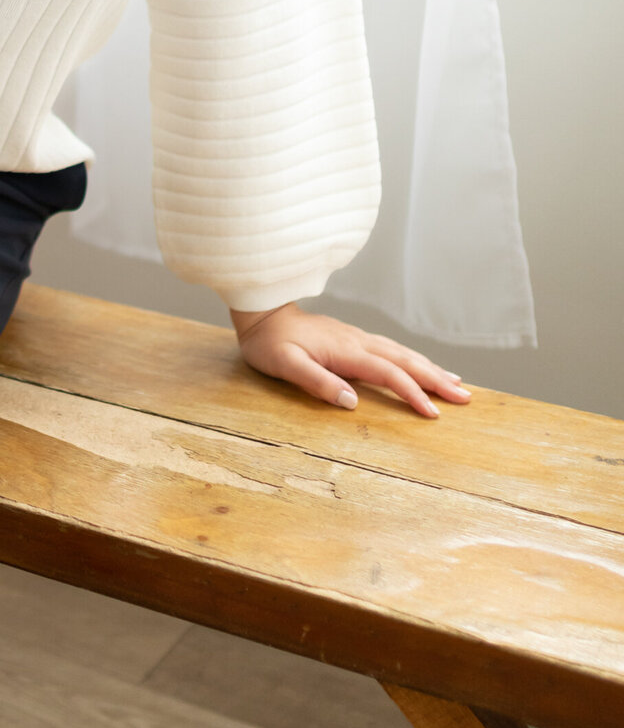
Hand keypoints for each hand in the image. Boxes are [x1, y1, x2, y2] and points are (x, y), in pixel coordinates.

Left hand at [230, 302, 471, 416]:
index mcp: (346, 351)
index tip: (433, 414)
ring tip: (456, 382)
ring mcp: (357, 338)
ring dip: (430, 368)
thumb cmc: (270, 343)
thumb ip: (317, 381)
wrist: (261, 312)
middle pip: (406, 361)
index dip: (412, 394)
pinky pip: (391, 350)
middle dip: (436, 379)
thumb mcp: (285, 365)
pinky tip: (420, 364)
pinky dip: (413, 359)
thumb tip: (352, 401)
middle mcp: (358, 342)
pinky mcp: (353, 338)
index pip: (389, 374)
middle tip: (465, 398)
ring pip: (402, 353)